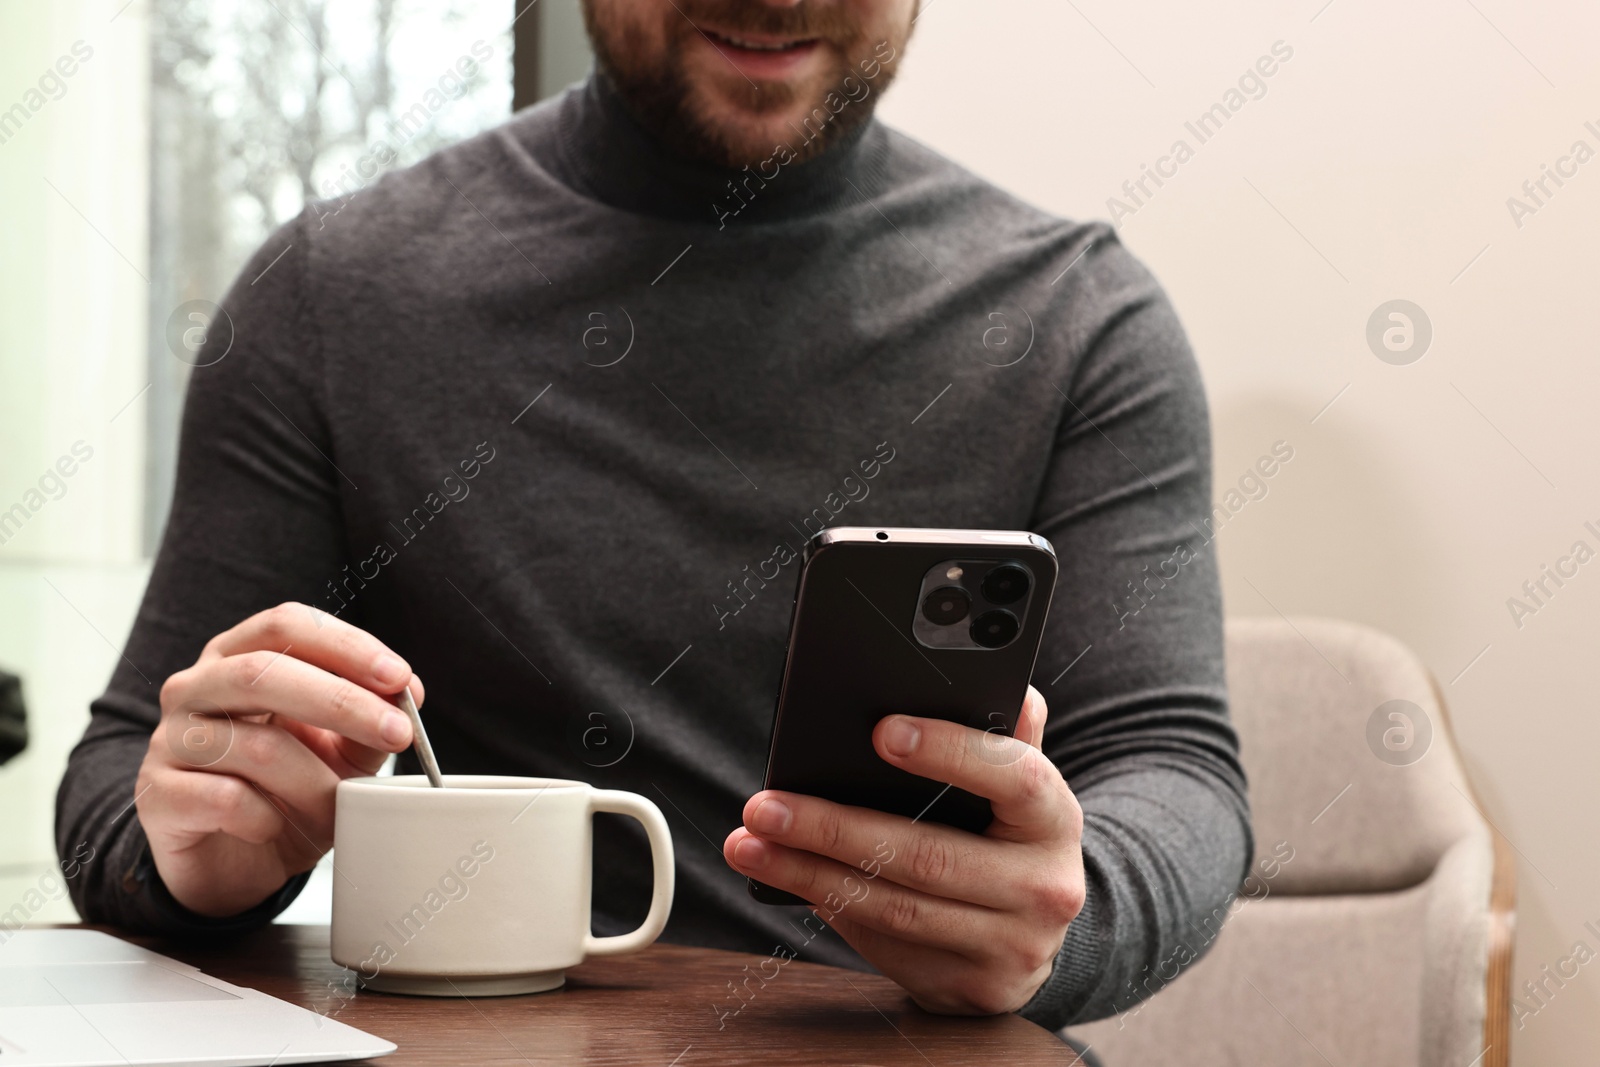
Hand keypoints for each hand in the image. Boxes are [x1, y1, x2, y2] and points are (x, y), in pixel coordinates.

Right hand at [137, 604, 421, 917]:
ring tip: (338, 804)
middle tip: (398, 732)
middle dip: (342, 701)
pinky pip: (224, 799)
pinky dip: (266, 817)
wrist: (229, 864)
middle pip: (262, 671)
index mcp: (238, 657)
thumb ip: (371, 718)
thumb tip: (408, 693)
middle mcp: (195, 687)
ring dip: (314, 779)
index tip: (400, 678)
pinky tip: (274, 827)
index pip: (286, 625)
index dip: (346, 646)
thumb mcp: (340, 753)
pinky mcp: (156, 796)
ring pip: (253, 744)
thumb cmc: (286, 793)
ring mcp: (169, 740)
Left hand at [723, 686, 1083, 1015]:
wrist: (1035, 939)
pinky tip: (788, 880)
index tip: (881, 731)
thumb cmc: (1009, 837)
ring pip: (894, 909)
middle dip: (834, 829)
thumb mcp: (1021, 786)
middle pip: (927, 856)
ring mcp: (1009, 947)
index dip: (949, 752)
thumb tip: (1007, 687)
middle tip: (765, 806)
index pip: (1012, 775)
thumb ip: (1008, 736)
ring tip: (750, 845)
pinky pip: (886, 944)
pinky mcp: (969, 988)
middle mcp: (1043, 888)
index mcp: (1055, 819)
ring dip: (810, 875)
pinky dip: (831, 908)